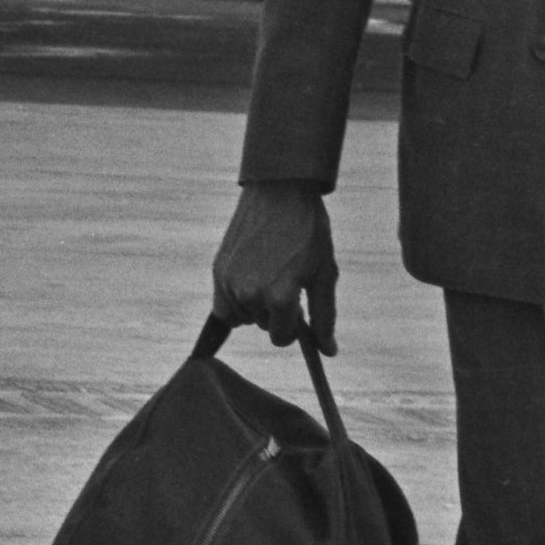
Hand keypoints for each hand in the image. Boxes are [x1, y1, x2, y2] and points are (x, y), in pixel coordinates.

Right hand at [210, 181, 339, 351]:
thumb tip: (327, 351)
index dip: (293, 327)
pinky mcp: (217, 270)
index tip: (298, 307)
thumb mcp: (324, 274)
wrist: (279, 192)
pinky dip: (236, 299)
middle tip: (285, 281)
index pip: (281, 338)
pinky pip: (223, 305)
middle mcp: (251, 294)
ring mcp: (230, 282)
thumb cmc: (308, 233)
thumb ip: (324, 317)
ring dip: (255, 307)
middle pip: (263, 326)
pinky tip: (251, 276)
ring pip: (242, 317)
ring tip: (268, 274)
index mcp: (281, 297)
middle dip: (275, 313)